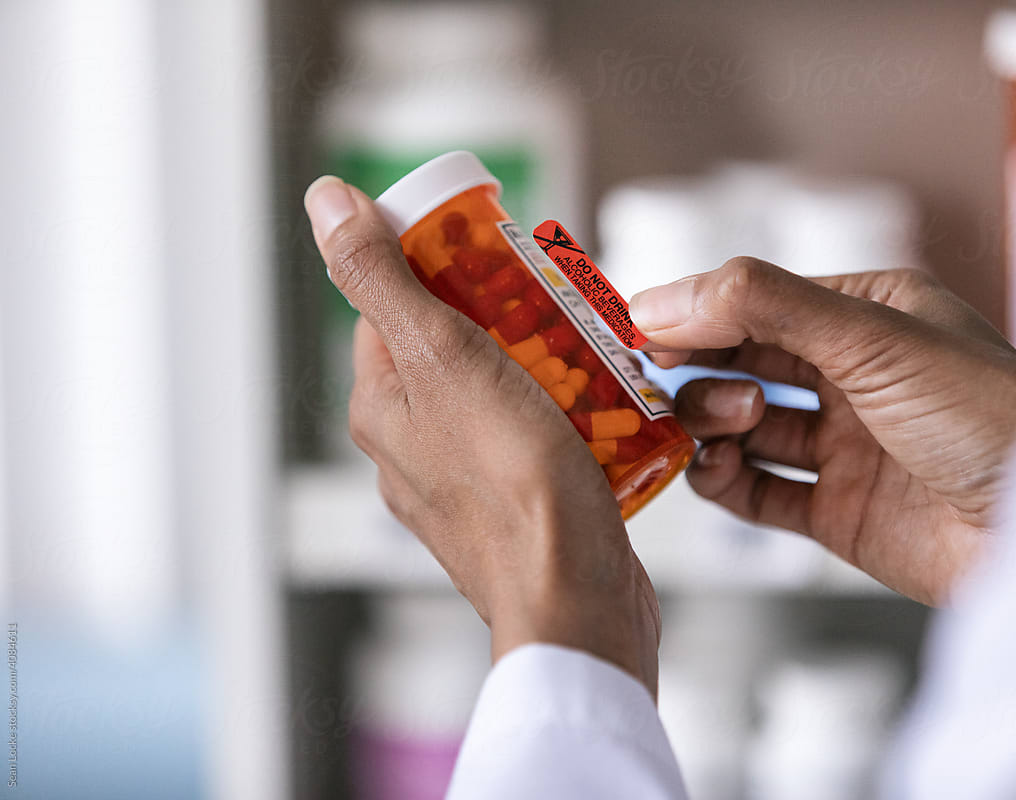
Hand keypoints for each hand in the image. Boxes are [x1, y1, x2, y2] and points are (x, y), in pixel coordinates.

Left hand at [304, 176, 660, 692]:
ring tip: (586, 350)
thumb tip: (325, 201)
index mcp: (381, 408)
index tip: (494, 248)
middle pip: (450, 349)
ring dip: (538, 365)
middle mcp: (408, 449)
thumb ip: (383, 278)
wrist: (576, 597)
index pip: (392, 307)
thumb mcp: (445, 357)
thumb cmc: (515, 486)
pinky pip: (530, 441)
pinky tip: (598, 409)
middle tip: (555, 298)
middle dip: (503, 316)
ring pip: (494, 395)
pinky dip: (561, 415)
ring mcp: (460, 486)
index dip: (439, 266)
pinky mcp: (512, 511)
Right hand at [630, 259, 1015, 604]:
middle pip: (743, 360)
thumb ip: (766, 305)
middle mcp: (854, 375)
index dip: (696, 310)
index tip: (636, 326)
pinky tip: (715, 471)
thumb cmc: (990, 417)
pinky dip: (723, 482)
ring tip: (727, 425)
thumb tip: (667, 295)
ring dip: (714, 421)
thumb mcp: (874, 337)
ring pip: (743, 426)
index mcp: (871, 313)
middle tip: (657, 380)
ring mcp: (845, 445)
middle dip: (699, 367)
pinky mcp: (837, 510)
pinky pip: (757, 492)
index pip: (759, 299)